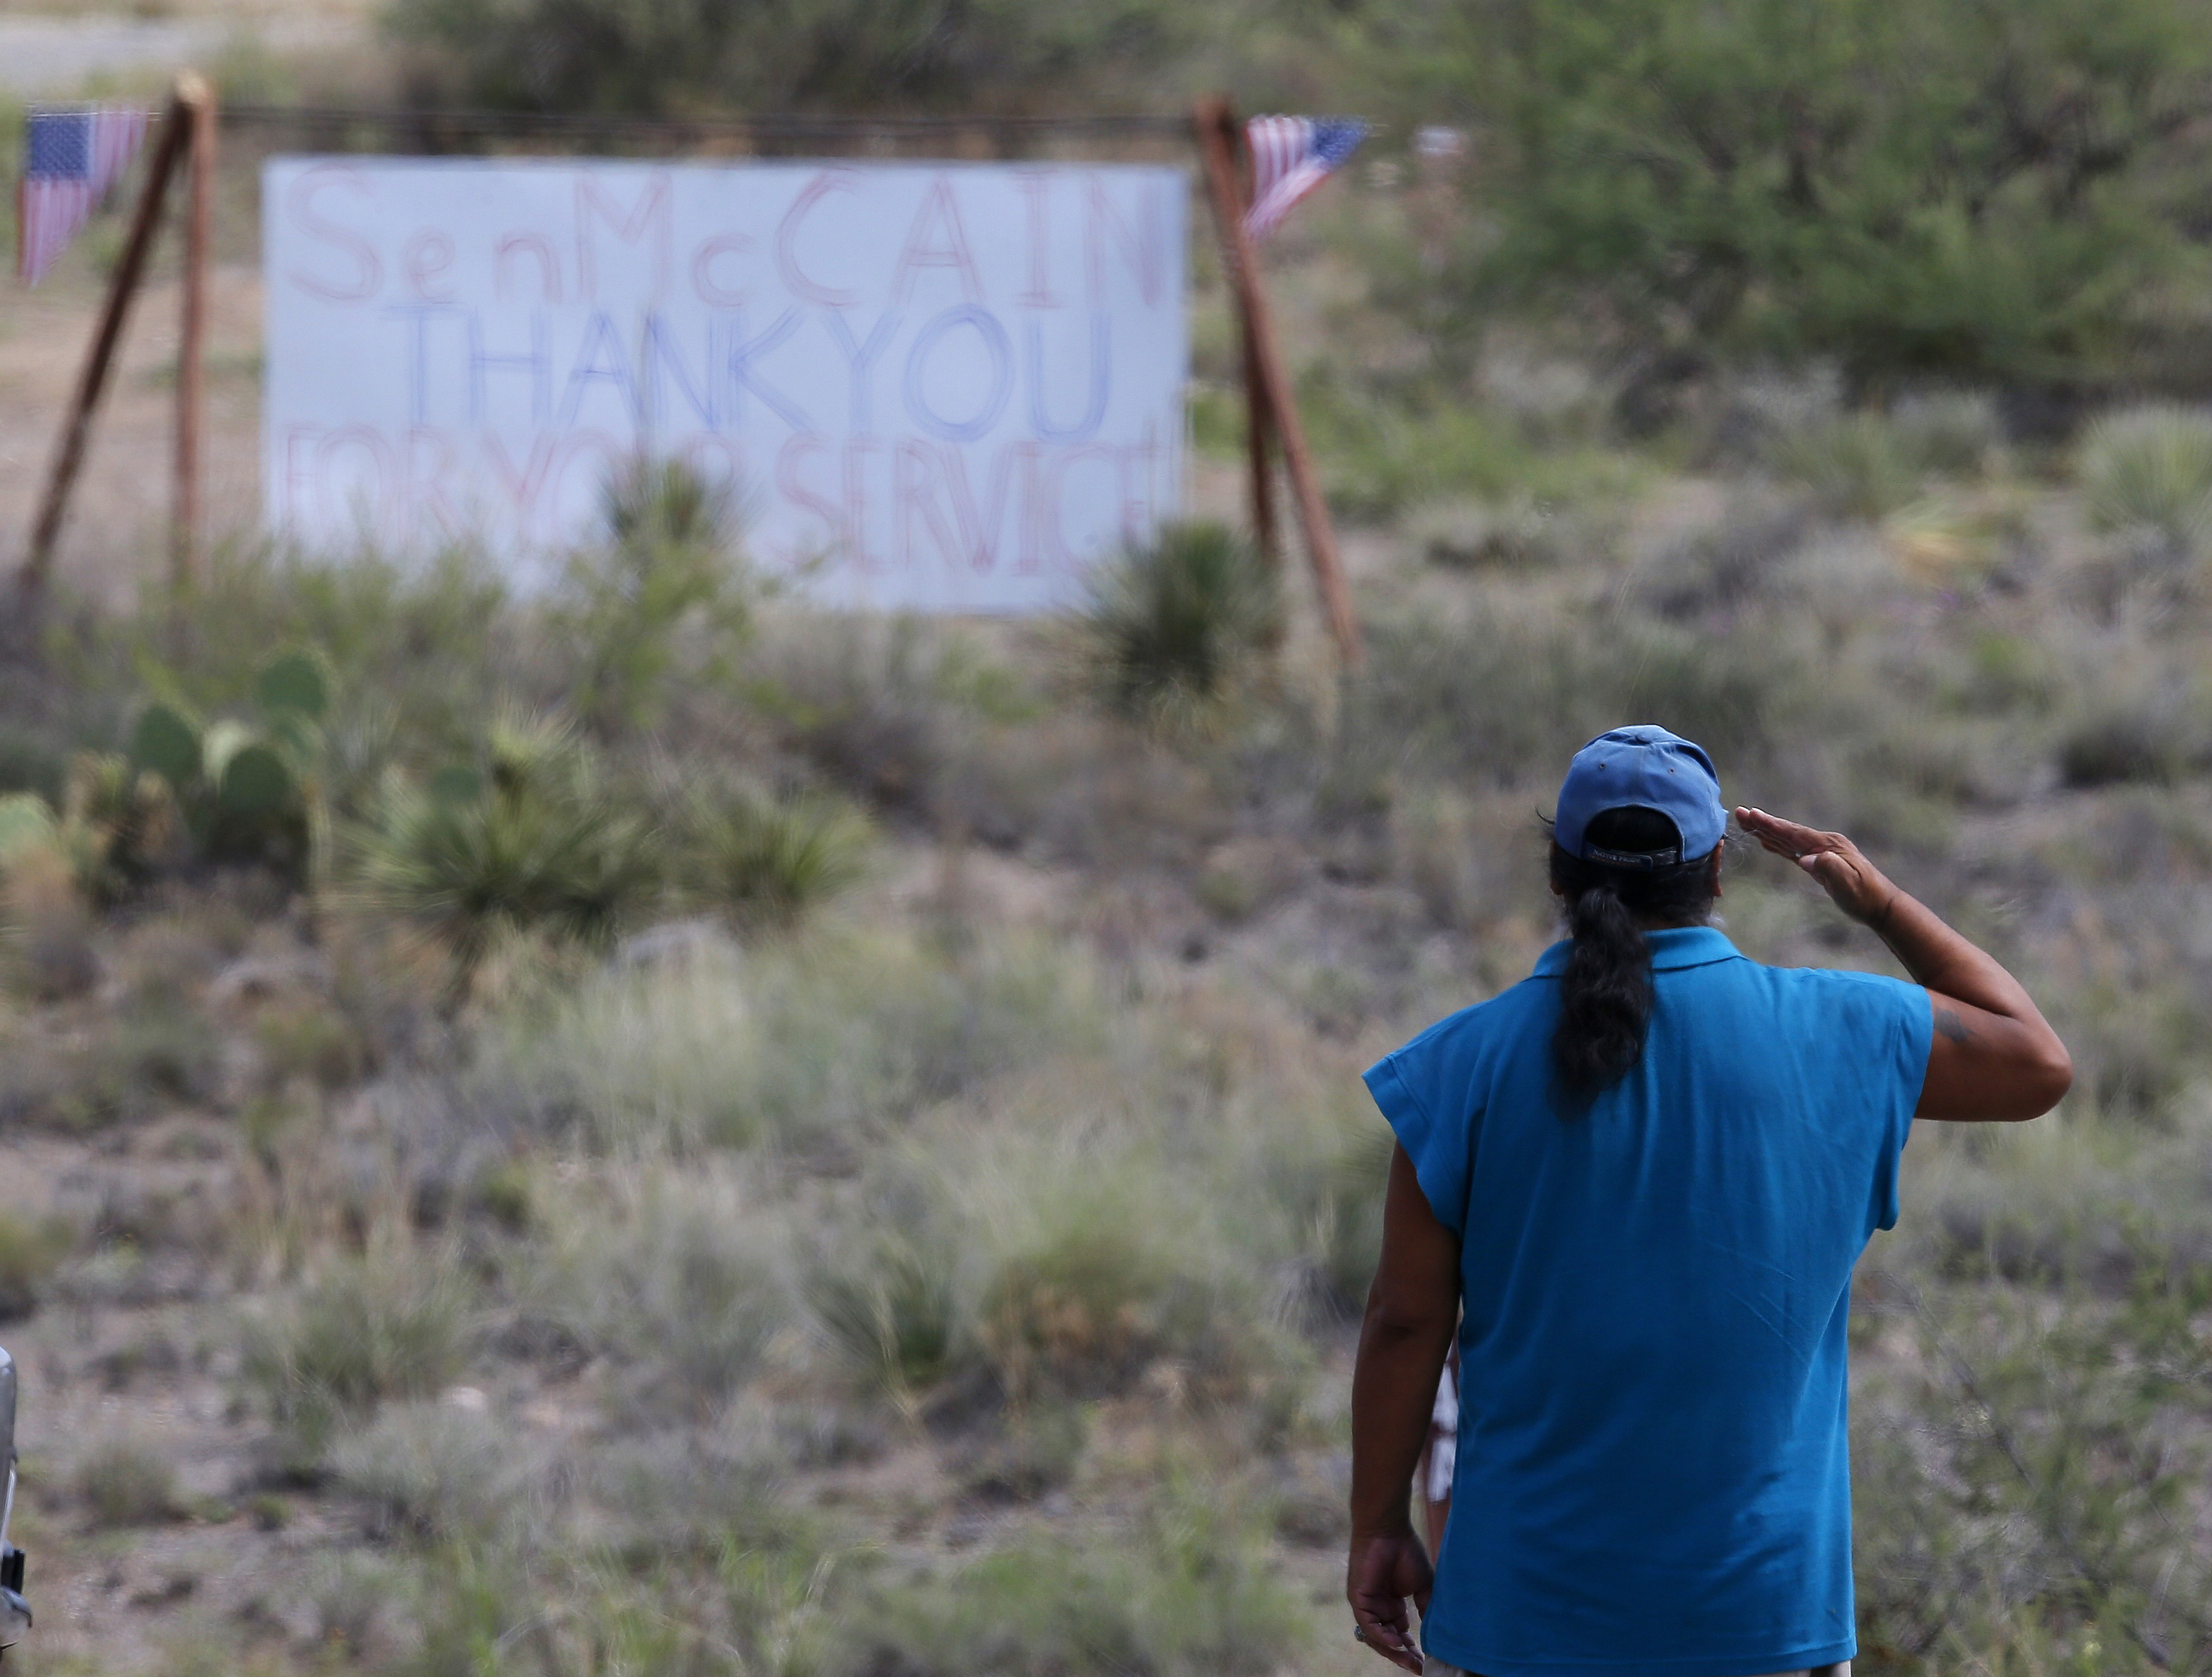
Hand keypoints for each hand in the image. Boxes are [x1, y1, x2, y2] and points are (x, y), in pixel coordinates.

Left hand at [1347, 1529, 1432, 1673]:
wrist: (1389, 1530)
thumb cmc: (1406, 1552)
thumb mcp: (1421, 1586)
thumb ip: (1425, 1609)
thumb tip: (1434, 1633)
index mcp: (1392, 1605)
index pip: (1400, 1634)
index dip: (1412, 1650)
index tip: (1426, 1664)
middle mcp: (1378, 1607)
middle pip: (1388, 1640)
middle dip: (1403, 1655)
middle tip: (1418, 1668)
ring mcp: (1367, 1604)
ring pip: (1376, 1636)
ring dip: (1393, 1650)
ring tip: (1411, 1660)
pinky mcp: (1358, 1598)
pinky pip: (1367, 1624)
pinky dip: (1381, 1635)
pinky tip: (1397, 1641)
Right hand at [1735, 808, 1898, 927]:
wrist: (1880, 905)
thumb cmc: (1864, 895)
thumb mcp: (1848, 882)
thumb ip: (1828, 866)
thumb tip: (1805, 859)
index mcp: (1828, 846)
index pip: (1793, 833)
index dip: (1771, 824)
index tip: (1751, 814)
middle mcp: (1823, 844)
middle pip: (1787, 832)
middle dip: (1763, 823)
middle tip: (1740, 813)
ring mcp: (1822, 853)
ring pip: (1788, 840)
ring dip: (1767, 832)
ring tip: (1747, 823)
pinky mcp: (1820, 863)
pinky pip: (1794, 850)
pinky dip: (1778, 845)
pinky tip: (1767, 842)